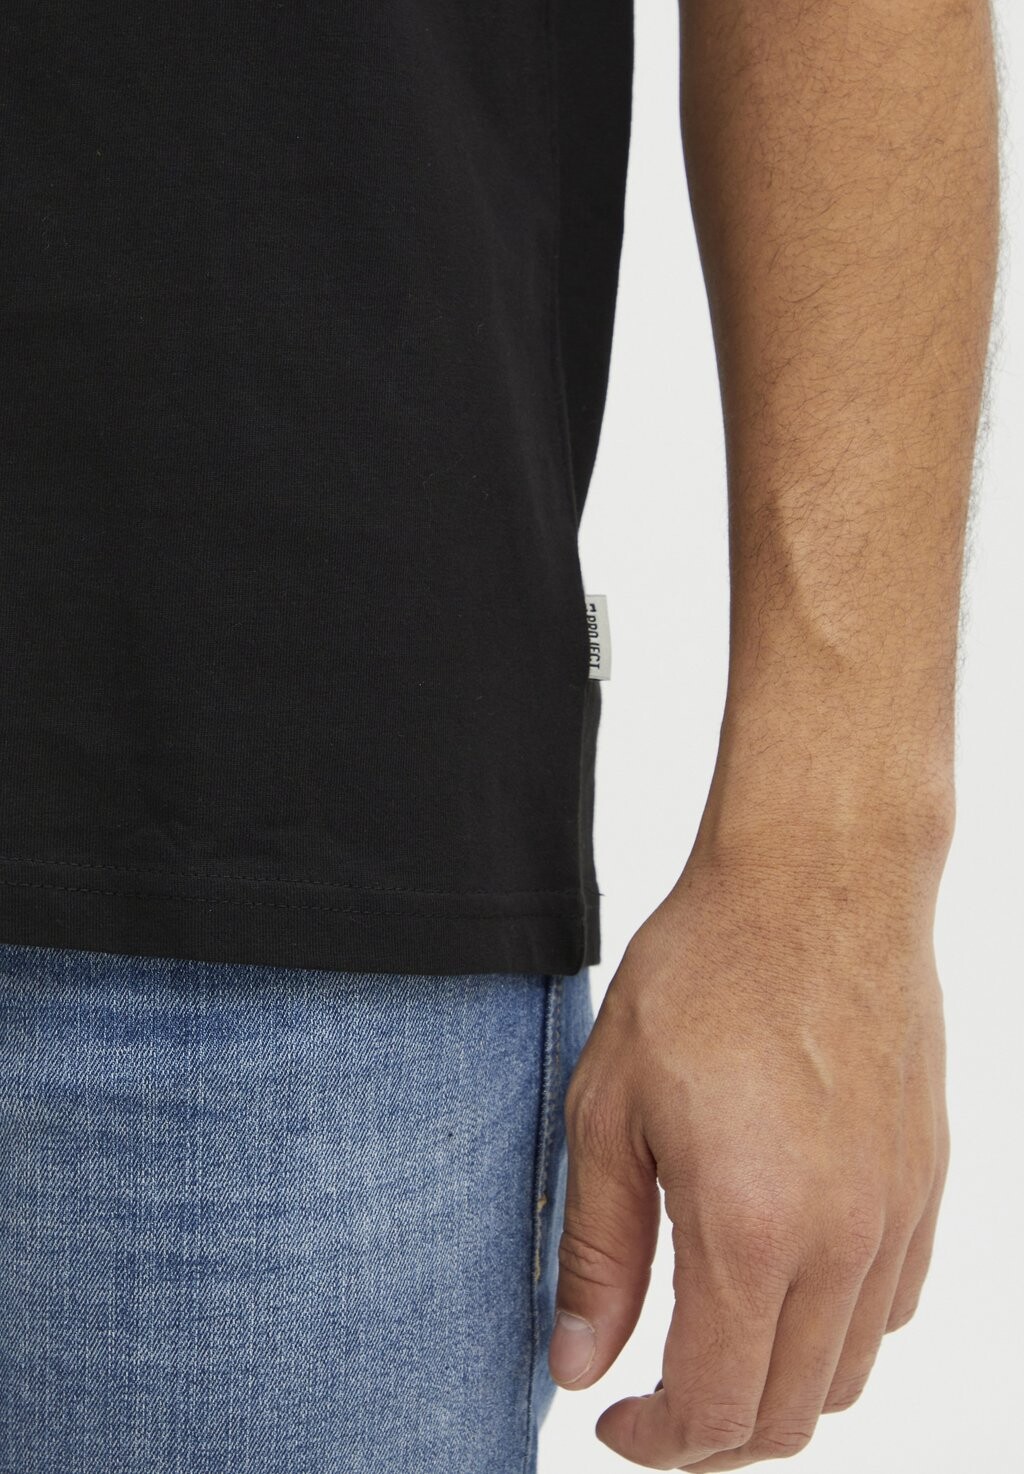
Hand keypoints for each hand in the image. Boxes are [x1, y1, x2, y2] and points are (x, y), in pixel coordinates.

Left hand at [548, 838, 948, 1468]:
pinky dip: (836, 1331)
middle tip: (653, 1398)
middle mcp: (843, 1241)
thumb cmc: (704, 976)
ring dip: (776, 1387)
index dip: (656, 1442)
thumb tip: (580, 1364)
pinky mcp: (926, 1179)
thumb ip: (599, 1250)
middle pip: (789, 1413)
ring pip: (849, 1371)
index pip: (714, 1407)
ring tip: (713, 1341)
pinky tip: (784, 1281)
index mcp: (751, 1229)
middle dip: (712, 1434)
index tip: (613, 1422)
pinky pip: (894, 1304)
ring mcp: (898, 1213)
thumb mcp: (610, 1107)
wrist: (816, 883)